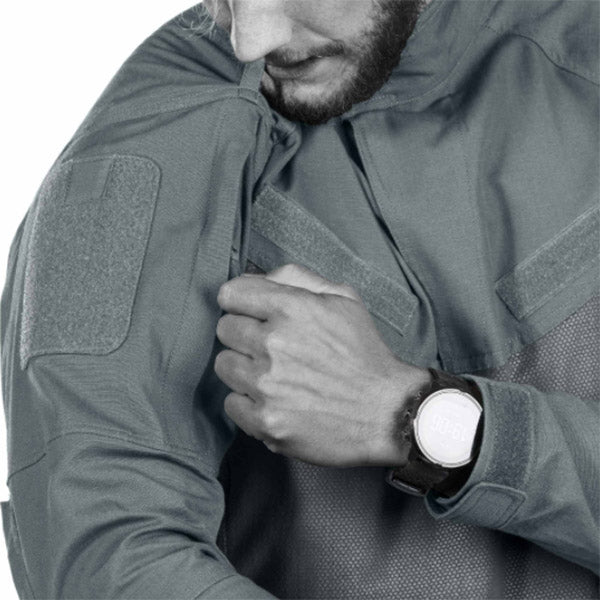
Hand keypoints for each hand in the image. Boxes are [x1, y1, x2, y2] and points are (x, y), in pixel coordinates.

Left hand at [214, 263, 430, 466]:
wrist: (387, 412)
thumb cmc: (364, 354)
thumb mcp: (343, 299)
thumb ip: (296, 278)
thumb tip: (256, 279)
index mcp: (291, 308)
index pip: (231, 294)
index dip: (241, 303)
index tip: (251, 313)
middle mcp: (275, 344)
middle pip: (224, 329)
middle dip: (244, 335)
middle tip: (271, 348)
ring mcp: (268, 385)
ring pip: (224, 366)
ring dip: (244, 369)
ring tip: (275, 376)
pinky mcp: (266, 421)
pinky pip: (231, 403)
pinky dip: (249, 402)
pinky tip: (275, 400)